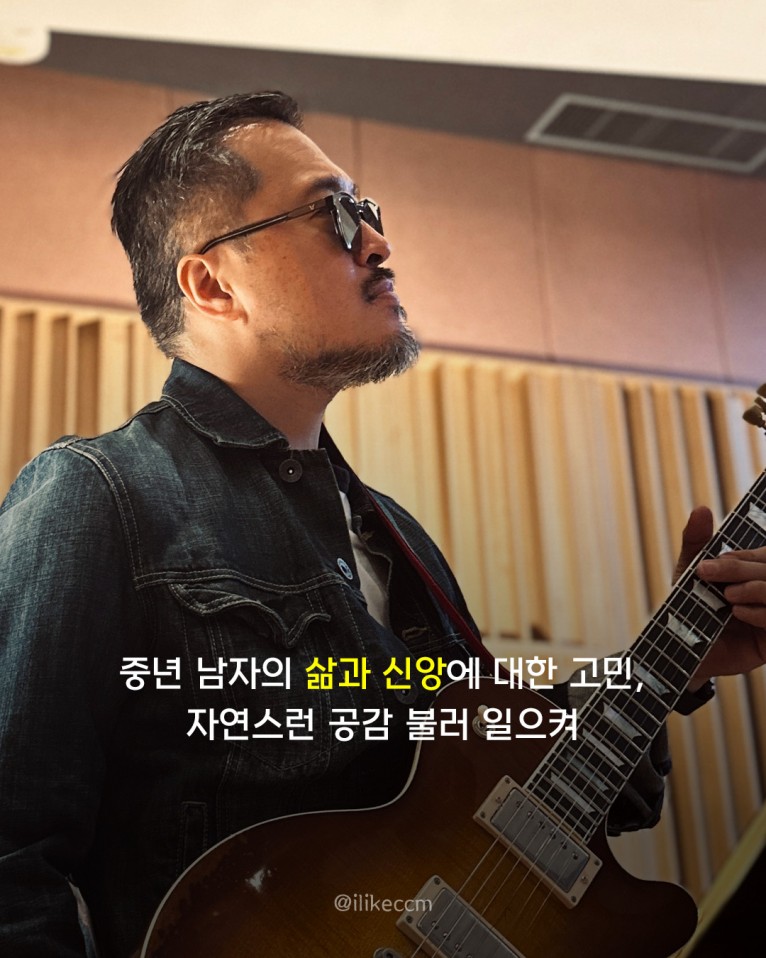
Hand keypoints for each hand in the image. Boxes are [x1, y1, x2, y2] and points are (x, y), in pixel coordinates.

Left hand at [676, 505, 765, 685]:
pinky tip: (738, 612)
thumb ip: (696, 542)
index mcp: (755, 572)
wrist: (682, 649)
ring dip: (754, 589)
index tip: (710, 564)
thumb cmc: (689, 607)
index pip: (761, 555)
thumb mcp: (689, 573)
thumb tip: (701, 509)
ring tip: (727, 596)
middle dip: (741, 569)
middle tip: (709, 575)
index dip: (740, 557)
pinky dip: (761, 613)